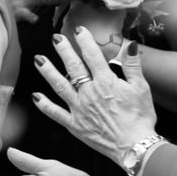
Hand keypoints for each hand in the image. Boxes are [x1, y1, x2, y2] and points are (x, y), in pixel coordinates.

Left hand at [30, 26, 159, 166]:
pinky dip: (44, 105)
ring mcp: (79, 108)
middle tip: (55, 38)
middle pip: (73, 67)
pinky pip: (56, 113)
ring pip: (60, 86)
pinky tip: (35, 97)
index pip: (92, 55)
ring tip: (38, 59)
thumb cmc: (140, 117)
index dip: (84, 41)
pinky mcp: (75, 125)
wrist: (134, 145)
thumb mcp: (141, 87)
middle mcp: (89, 92)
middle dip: (63, 51)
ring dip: (48, 72)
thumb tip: (129, 44)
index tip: (78, 30)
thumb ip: (133, 64)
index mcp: (106, 81)